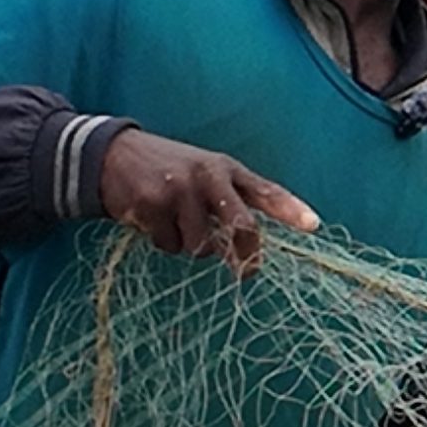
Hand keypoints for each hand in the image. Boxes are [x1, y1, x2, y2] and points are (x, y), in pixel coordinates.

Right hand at [97, 128, 318, 275]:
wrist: (113, 154)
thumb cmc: (170, 170)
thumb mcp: (205, 172)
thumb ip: (231, 200)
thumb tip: (250, 246)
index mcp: (226, 168)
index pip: (266, 190)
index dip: (291, 209)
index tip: (313, 226)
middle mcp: (207, 176)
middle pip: (242, 226)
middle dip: (245, 253)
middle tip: (246, 272)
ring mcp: (179, 189)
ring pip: (202, 246)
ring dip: (191, 246)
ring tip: (175, 222)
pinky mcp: (151, 204)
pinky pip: (169, 246)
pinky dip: (163, 241)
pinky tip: (151, 219)